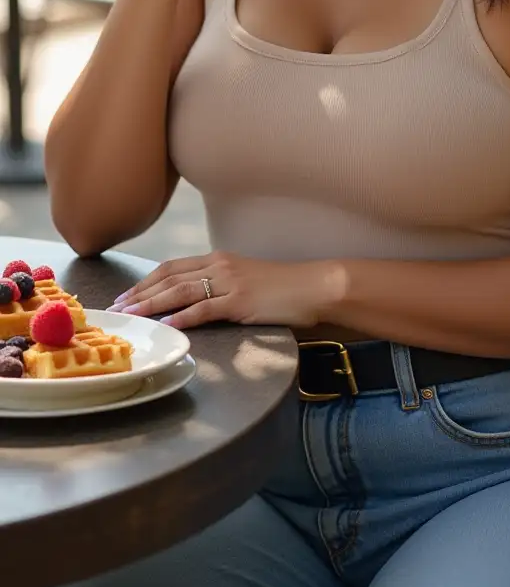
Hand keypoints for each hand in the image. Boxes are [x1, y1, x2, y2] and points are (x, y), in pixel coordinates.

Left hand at [107, 251, 347, 330]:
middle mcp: (220, 266)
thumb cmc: (283, 287)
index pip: (172, 267)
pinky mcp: (240, 301)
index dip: (146, 281)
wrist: (314, 286)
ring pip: (181, 291)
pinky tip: (167, 326)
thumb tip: (195, 303)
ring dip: (152, 304)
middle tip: (118, 307)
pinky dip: (182, 318)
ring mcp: (230, 283)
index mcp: (219, 259)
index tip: (126, 294)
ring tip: (132, 315)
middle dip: (140, 292)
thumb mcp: (245, 281)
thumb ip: (220, 287)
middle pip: (169, 276)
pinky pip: (205, 309)